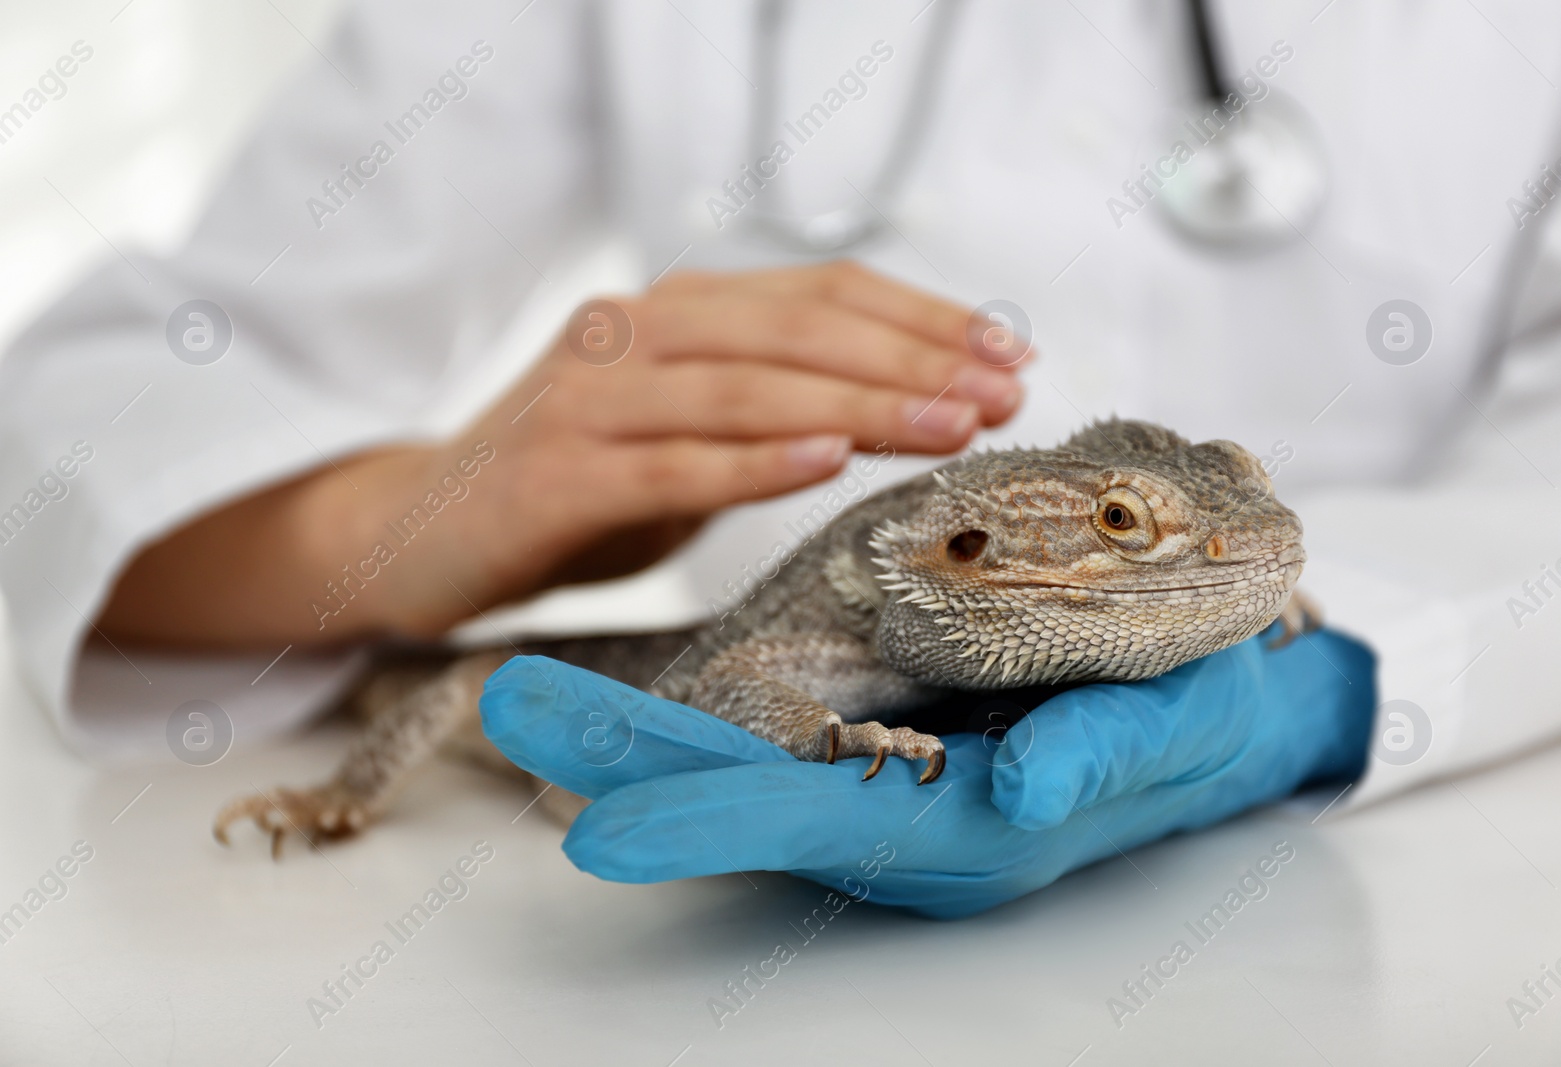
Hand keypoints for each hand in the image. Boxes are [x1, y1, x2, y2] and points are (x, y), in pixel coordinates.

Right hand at [439, 261, 1022, 612]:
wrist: (423, 530)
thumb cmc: (576, 484)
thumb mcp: (685, 429)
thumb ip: (772, 404)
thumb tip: (914, 401)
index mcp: (673, 311)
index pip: (819, 294)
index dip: (921, 318)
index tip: (1009, 355)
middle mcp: (630, 334)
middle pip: (795, 331)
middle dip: (912, 360)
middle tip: (1002, 394)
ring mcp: (587, 400)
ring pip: (745, 389)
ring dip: (859, 404)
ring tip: (950, 425)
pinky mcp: (554, 474)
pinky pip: (671, 463)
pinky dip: (753, 462)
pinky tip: (825, 459)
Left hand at [480, 629, 1374, 918]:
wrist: (1217, 704)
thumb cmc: (1203, 722)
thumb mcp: (1179, 735)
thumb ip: (1100, 760)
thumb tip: (1016, 791)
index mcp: (963, 827)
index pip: (810, 821)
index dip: (704, 817)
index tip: (593, 829)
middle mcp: (901, 806)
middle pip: (741, 785)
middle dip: (628, 755)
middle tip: (510, 717)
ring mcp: (886, 765)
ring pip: (744, 748)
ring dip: (641, 726)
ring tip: (530, 700)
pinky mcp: (887, 723)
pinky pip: (780, 716)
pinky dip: (704, 706)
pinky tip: (634, 696)